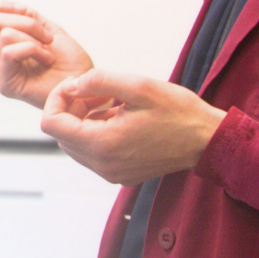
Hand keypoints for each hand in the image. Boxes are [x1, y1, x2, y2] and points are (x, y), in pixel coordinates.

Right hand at [0, 1, 94, 108]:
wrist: (85, 86)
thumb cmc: (71, 63)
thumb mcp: (48, 29)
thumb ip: (25, 17)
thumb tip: (5, 8)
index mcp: (4, 45)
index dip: (8, 7)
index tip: (31, 15)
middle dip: (28, 24)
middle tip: (48, 40)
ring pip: (5, 34)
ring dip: (34, 39)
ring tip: (48, 54)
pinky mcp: (5, 85)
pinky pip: (9, 52)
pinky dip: (33, 49)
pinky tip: (47, 60)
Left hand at [41, 69, 225, 185]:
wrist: (207, 140)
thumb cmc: (178, 111)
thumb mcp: (138, 86)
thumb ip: (98, 82)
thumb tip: (71, 86)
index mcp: (103, 144)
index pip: (51, 124)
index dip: (56, 99)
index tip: (76, 85)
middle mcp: (102, 165)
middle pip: (61, 135)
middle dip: (70, 109)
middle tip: (96, 93)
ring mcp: (111, 174)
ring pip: (74, 145)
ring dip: (82, 122)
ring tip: (108, 104)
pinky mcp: (119, 175)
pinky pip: (92, 154)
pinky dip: (95, 134)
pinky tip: (117, 118)